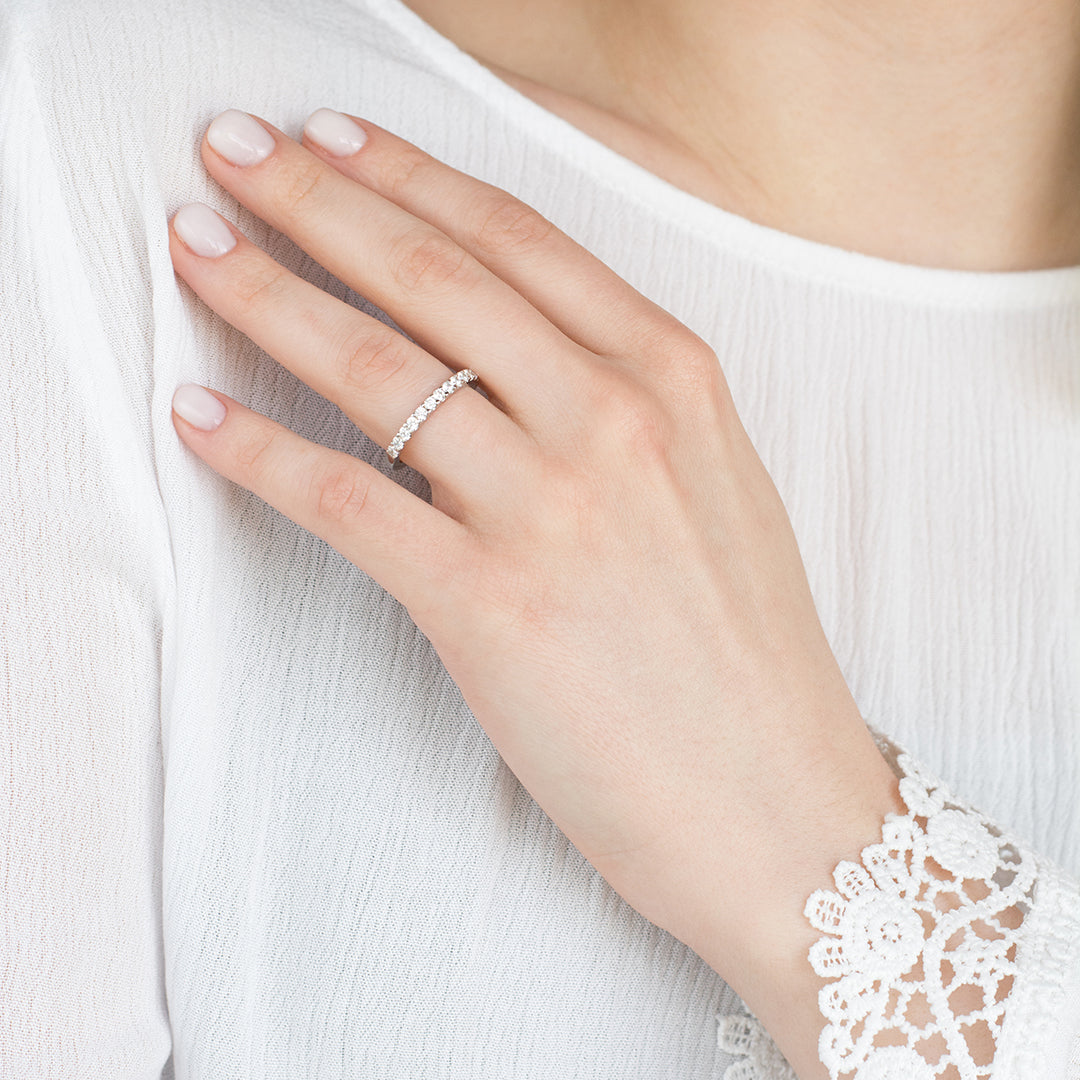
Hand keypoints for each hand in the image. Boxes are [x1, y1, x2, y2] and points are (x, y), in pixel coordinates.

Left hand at [168, 108, 901, 1075]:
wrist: (781, 803)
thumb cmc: (749, 654)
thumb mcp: (716, 483)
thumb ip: (627, 399)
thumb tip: (514, 345)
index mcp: (674, 376)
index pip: (512, 235)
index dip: (405, 173)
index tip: (328, 138)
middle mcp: (613, 418)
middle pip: (431, 275)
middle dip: (312, 201)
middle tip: (229, 154)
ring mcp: (552, 509)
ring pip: (377, 369)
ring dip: (266, 298)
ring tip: (197, 254)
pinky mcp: (492, 606)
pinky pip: (348, 501)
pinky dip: (261, 453)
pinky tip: (201, 417)